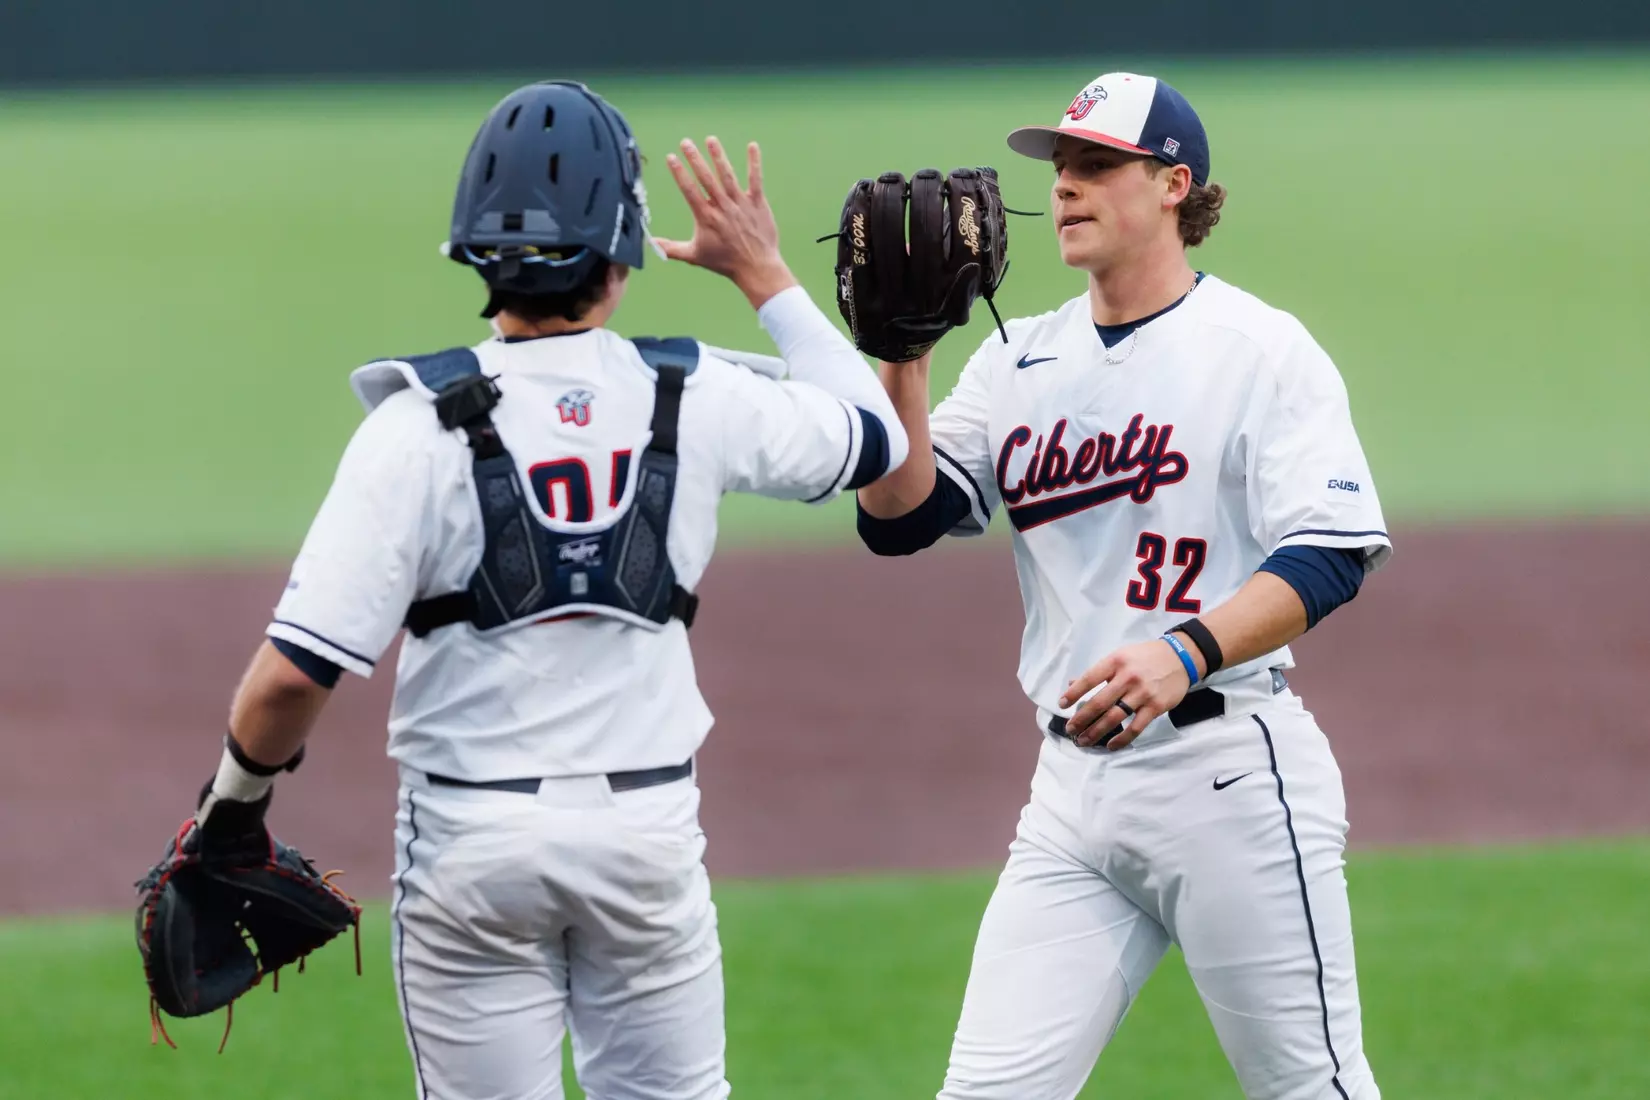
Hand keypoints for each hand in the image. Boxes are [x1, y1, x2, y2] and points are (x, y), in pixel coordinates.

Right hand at [654, 136, 796, 308]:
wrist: (756, 267)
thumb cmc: (724, 262)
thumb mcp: (694, 256)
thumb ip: (671, 248)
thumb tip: (650, 244)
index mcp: (706, 217)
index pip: (689, 190)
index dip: (679, 173)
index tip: (671, 157)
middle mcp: (722, 207)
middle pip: (706, 178)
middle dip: (695, 159)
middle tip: (686, 142)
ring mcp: (741, 204)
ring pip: (728, 176)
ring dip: (719, 156)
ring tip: (710, 140)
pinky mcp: (758, 203)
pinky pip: (756, 179)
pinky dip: (754, 162)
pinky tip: (752, 146)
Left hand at [1058, 639, 1194, 749]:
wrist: (1180, 658)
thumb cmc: (1145, 657)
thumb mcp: (1121, 656)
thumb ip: (1098, 672)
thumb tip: (1072, 684)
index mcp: (1115, 662)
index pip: (1088, 679)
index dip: (1073, 694)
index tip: (1062, 706)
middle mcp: (1127, 678)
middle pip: (1098, 703)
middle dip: (1081, 719)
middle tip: (1070, 730)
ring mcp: (1142, 694)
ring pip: (1114, 718)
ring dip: (1096, 732)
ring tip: (1083, 741)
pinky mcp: (1155, 707)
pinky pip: (1135, 728)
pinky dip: (1122, 739)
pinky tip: (1110, 746)